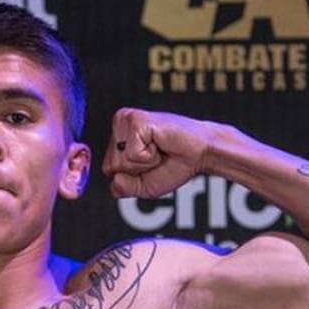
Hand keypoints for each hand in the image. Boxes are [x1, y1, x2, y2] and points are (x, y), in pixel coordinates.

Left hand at [102, 108, 219, 198]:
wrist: (200, 154)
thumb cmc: (173, 166)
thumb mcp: (142, 186)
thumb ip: (123, 188)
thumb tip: (114, 178)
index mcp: (116, 138)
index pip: (108, 171)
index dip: (132, 177)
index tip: (150, 164)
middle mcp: (118, 125)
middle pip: (111, 166)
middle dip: (137, 170)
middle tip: (157, 156)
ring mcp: (126, 120)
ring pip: (120, 161)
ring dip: (145, 163)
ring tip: (159, 149)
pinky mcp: (136, 120)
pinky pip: (133, 154)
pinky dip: (150, 156)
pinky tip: (160, 143)